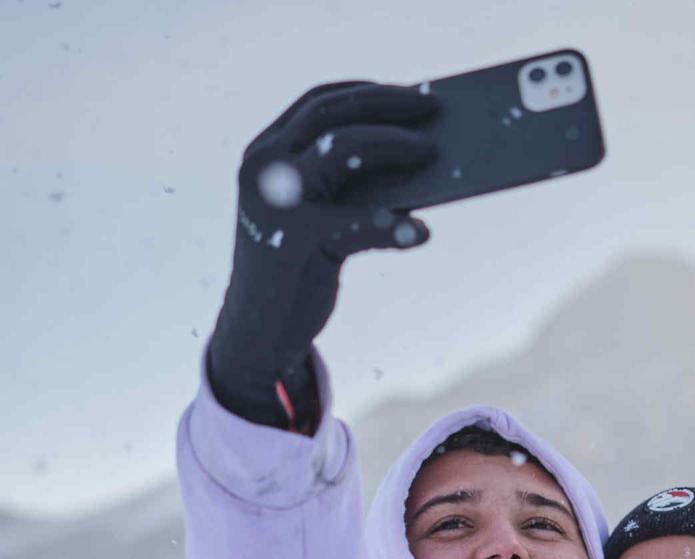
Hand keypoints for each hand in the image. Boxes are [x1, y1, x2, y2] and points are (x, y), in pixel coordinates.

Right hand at [206, 80, 437, 427]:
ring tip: (435, 153)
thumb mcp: (323, 215)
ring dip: (394, 145)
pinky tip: (422, 232)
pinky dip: (393, 225)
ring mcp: (274, 200)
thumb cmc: (300, 267)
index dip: (369, 92)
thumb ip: (354, 186)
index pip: (320, 102)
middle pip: (332, 114)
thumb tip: (424, 159)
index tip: (413, 92)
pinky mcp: (293, 240)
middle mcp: (263, 166)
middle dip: (389, 106)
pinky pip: (356, 223)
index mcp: (267, 152)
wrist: (259, 332)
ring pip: (342, 148)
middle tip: (436, 108)